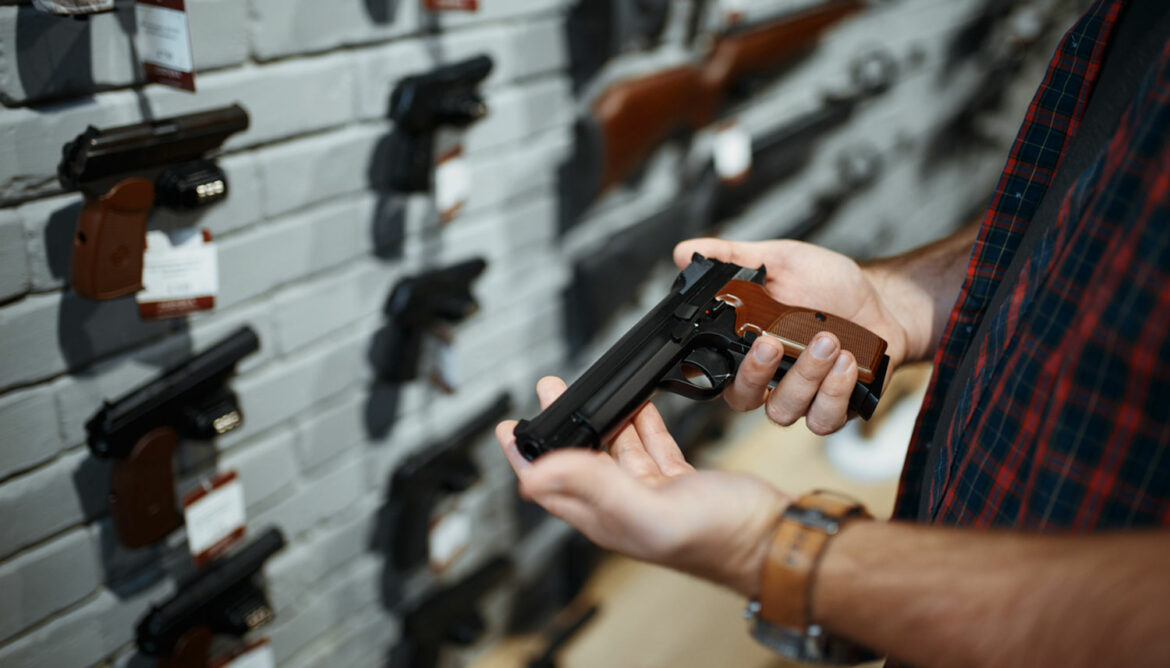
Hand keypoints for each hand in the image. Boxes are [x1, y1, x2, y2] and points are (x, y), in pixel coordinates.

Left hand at [498, 376, 788, 597]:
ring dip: (598, 418)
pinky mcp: (678, 480)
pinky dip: (640, 422)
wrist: (774, 538)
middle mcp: (623, 506)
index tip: (510, 428)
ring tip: (580, 390)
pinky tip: (638, 405)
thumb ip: (594, 487)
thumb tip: (537, 474)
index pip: (550, 486)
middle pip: (578, 460)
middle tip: (547, 393)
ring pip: (613, 448)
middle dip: (559, 426)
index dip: (526, 457)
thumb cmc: (720, 538)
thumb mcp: (649, 509)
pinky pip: (650, 446)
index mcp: (606, 517)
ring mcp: (652, 493)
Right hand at [674, 238, 912, 434]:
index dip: (715, 366)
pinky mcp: (834, 408)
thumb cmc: (829, 284)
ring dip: (804, 376)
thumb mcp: (779, 260)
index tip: (735, 337)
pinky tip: (847, 363)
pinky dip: (834, 393)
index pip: (716, 370)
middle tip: (774, 342)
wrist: (882, 299)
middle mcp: (770, 378)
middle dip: (757, 373)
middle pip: (743, 399)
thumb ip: (732, 258)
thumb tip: (686, 252)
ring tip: (827, 340)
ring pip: (783, 410)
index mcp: (747, 347)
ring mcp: (801, 397)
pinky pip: (823, 419)